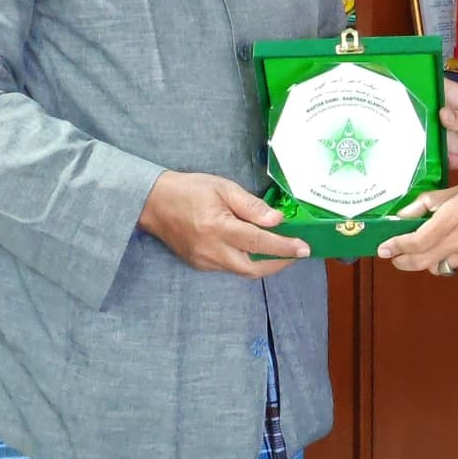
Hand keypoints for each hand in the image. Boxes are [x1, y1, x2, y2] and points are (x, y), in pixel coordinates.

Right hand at [137, 171, 308, 275]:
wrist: (152, 202)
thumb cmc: (189, 190)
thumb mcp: (223, 188)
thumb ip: (251, 206)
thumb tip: (276, 220)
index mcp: (217, 228)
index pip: (258, 242)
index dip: (284, 247)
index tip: (304, 249)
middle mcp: (211, 250)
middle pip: (253, 268)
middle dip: (278, 264)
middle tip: (296, 252)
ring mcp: (204, 261)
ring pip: (242, 270)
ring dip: (263, 263)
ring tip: (280, 249)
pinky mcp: (199, 264)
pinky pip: (229, 267)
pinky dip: (246, 260)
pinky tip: (254, 248)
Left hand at [377, 176, 457, 272]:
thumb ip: (430, 203)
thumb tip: (405, 214)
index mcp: (452, 219)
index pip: (417, 241)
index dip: (397, 247)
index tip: (383, 248)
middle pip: (422, 262)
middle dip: (402, 262)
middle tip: (393, 256)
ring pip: (437, 267)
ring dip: (422, 263)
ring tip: (418, 252)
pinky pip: (455, 264)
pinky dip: (444, 259)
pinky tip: (446, 248)